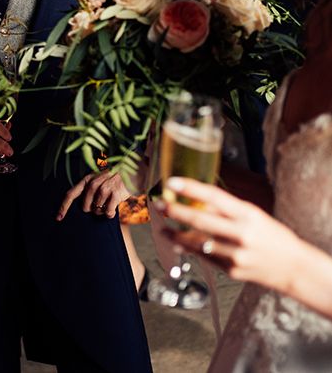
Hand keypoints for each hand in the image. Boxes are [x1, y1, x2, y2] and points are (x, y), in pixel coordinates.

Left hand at [56, 170, 130, 220]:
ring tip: (109, 203)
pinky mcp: (115, 193)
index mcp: (87, 179)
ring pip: (96, 209)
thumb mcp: (99, 179)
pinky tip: (113, 209)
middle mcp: (94, 182)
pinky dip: (109, 214)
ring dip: (102, 211)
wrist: (133, 168)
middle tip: (100, 204)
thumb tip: (82, 206)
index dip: (63, 207)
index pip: (71, 194)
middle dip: (91, 209)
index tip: (58, 218)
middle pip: (84, 206)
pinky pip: (108, 211)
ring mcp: (105, 187)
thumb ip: (89, 189)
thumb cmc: (114, 178)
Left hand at [158, 177, 299, 288]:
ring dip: (175, 235)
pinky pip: (204, 257)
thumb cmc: (271, 236)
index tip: (172, 182)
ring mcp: (236, 254)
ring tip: (163, 228)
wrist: (295, 268)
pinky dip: (188, 250)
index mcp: (248, 215)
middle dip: (175, 211)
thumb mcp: (253, 215)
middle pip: (201, 220)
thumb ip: (226, 210)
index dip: (191, 188)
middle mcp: (242, 234)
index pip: (215, 197)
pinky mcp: (231, 270)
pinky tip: (178, 245)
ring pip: (197, 242)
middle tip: (159, 204)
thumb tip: (195, 200)